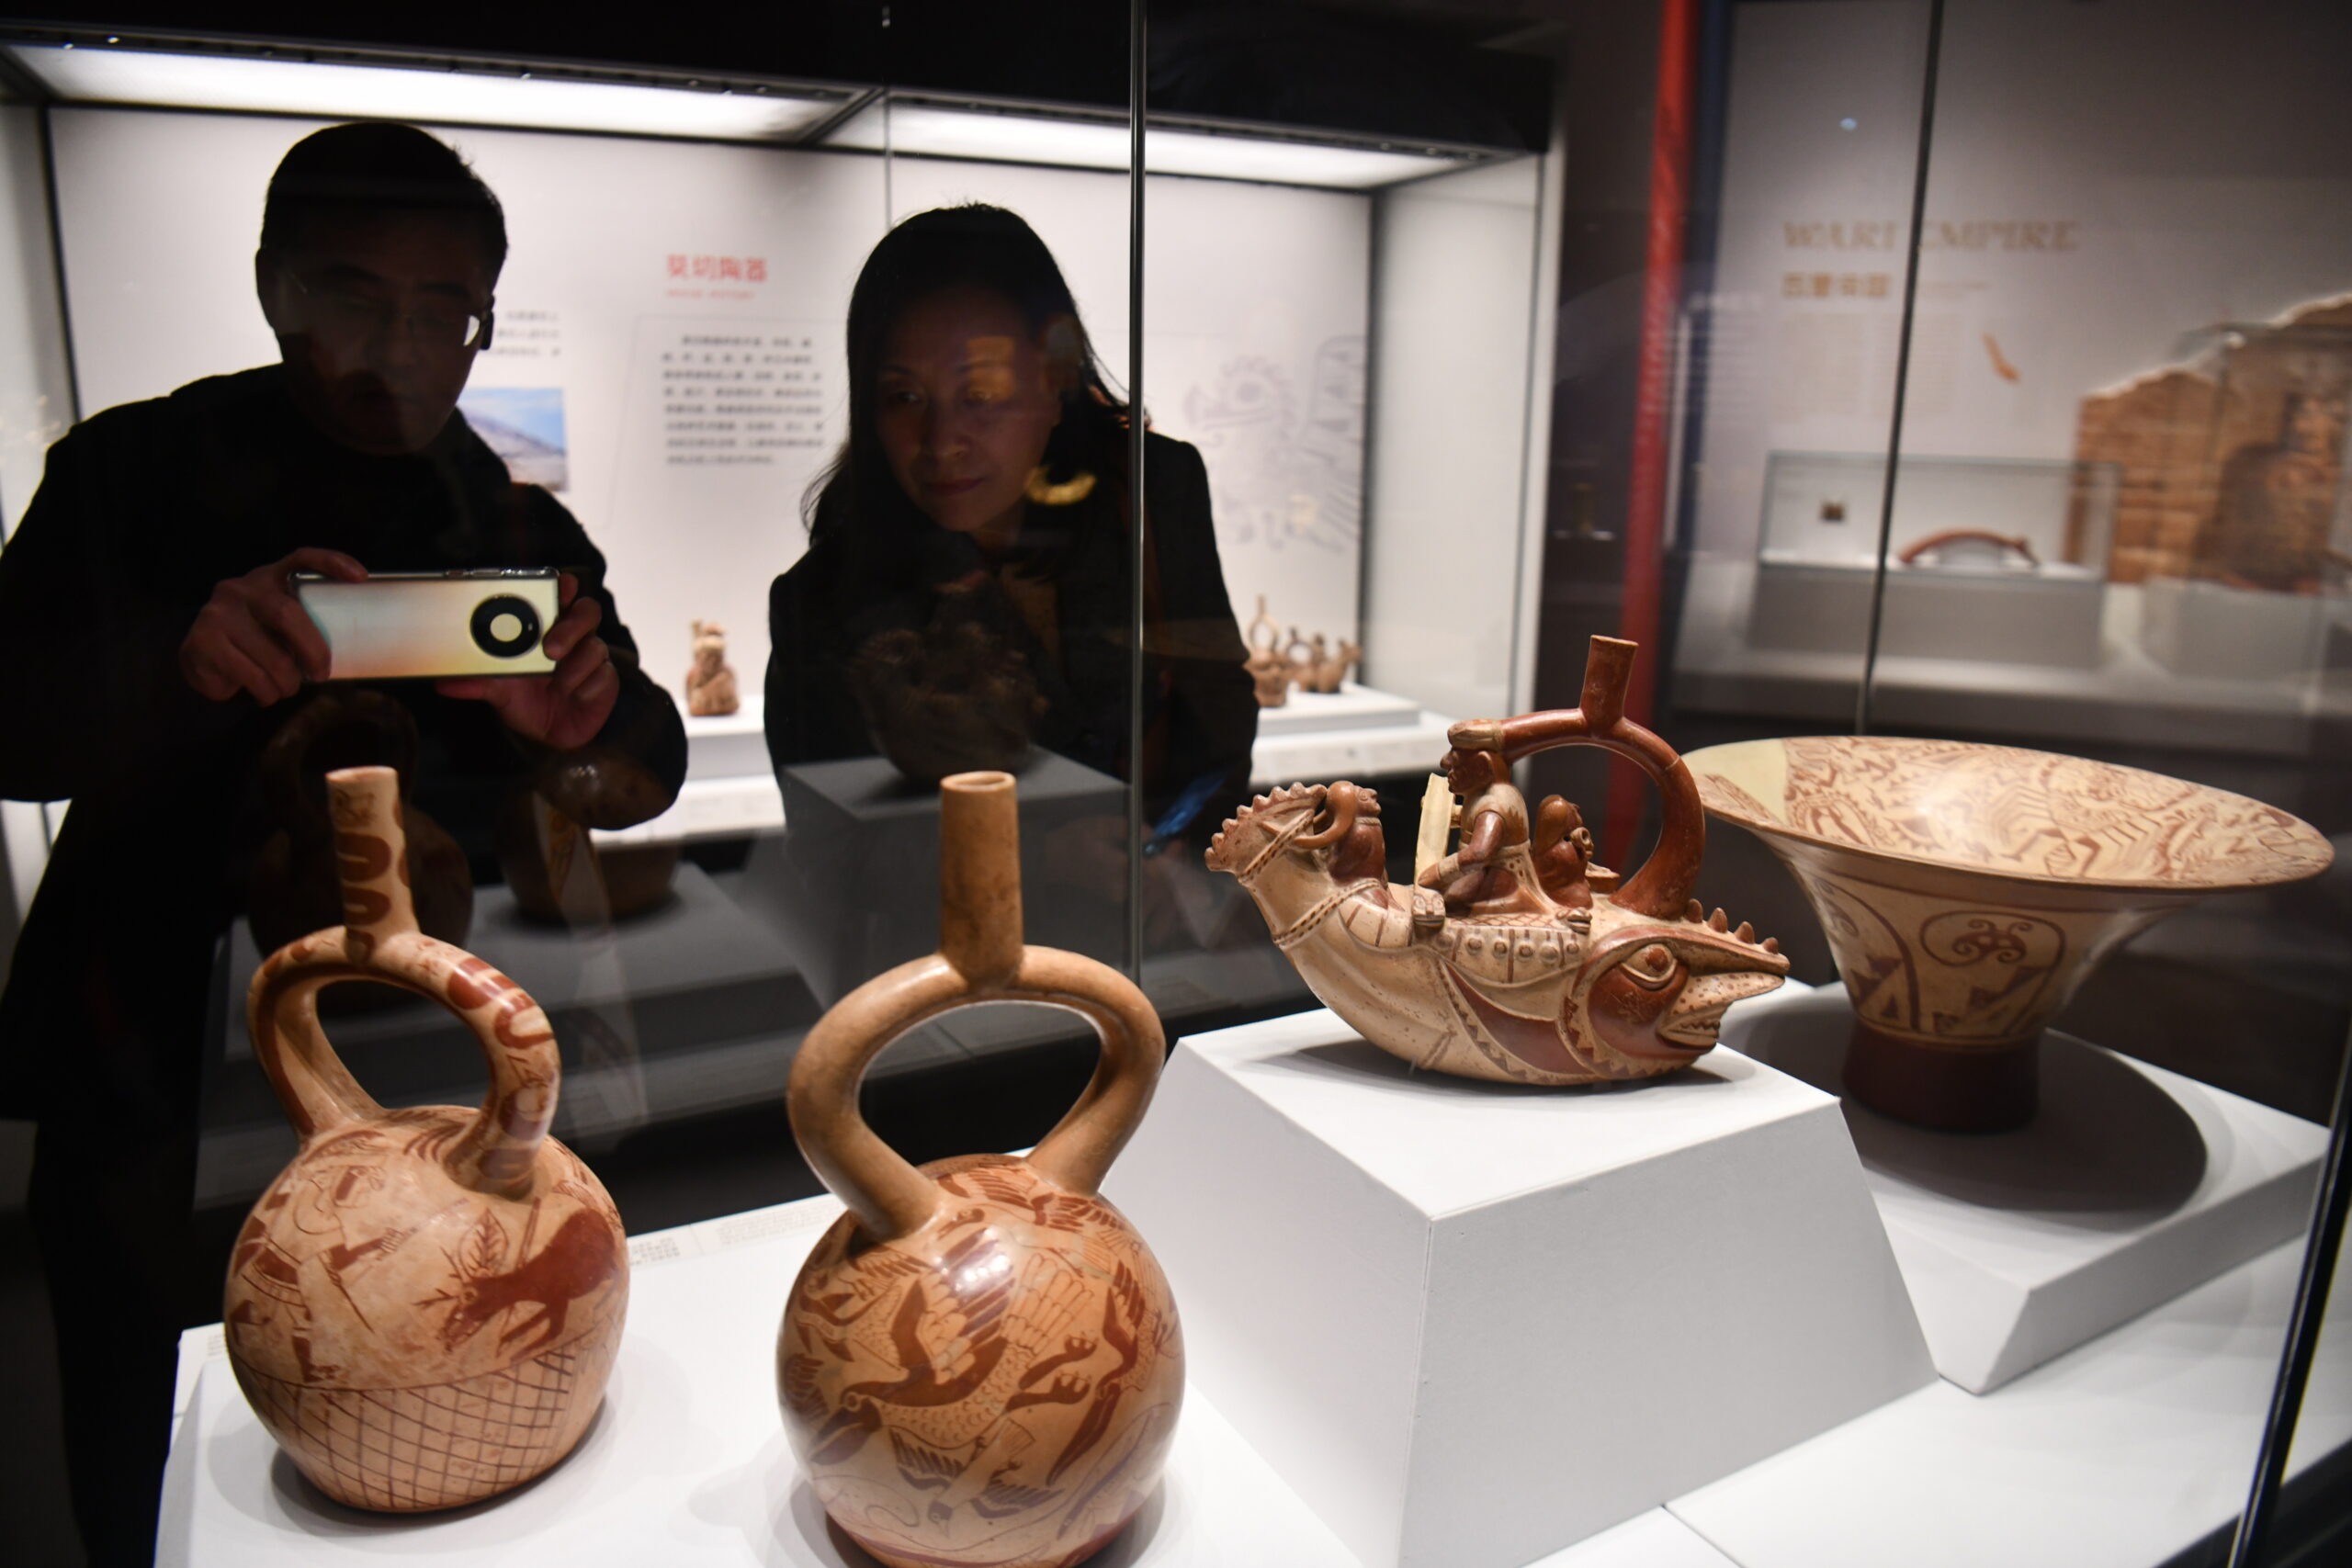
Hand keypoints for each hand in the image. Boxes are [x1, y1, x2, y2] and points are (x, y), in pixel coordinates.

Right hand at [179, 547, 365, 705]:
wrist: (202, 659)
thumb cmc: (256, 643)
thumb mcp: (279, 627)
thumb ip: (303, 624)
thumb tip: (353, 648)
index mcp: (268, 579)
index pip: (301, 559)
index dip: (331, 561)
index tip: (361, 577)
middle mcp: (241, 589)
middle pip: (287, 615)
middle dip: (314, 651)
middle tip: (322, 674)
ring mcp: (218, 613)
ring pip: (272, 657)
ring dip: (287, 683)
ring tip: (286, 688)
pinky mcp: (203, 641)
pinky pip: (249, 675)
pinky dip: (265, 693)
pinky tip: (263, 693)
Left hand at [438, 574, 618, 748]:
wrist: (547, 735)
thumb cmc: (525, 700)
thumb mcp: (497, 690)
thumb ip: (476, 681)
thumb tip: (443, 683)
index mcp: (547, 627)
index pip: (561, 595)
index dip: (563, 585)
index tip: (560, 584)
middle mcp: (574, 637)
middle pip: (588, 611)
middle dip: (571, 626)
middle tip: (550, 649)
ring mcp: (592, 657)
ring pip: (595, 648)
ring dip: (574, 669)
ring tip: (557, 686)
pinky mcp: (606, 681)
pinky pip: (603, 677)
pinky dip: (585, 689)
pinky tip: (573, 697)